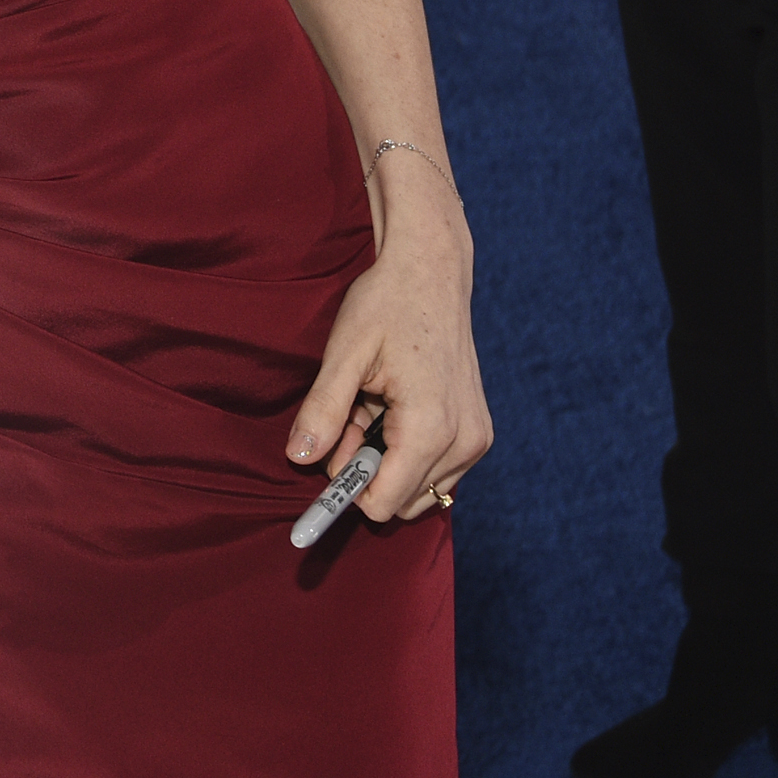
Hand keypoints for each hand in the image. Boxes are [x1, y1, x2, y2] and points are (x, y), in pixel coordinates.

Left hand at [287, 190, 490, 522]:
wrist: (431, 272)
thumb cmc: (386, 305)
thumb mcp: (343, 355)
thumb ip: (322, 412)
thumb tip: (299, 459)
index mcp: (431, 429)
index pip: (383, 505)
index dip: (345, 489)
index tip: (326, 451)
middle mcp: (464, 443)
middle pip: (399, 501)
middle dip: (365, 469)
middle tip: (351, 413)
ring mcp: (476, 439)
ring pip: (417, 488)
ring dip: (385, 459)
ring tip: (371, 404)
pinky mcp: (478, 431)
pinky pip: (436, 469)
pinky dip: (406, 449)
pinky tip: (393, 405)